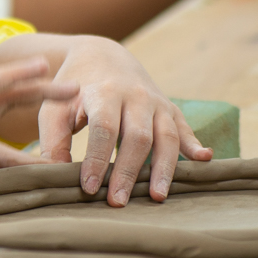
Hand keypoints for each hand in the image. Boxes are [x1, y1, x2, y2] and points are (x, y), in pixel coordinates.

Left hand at [36, 37, 212, 206]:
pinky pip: (185, 129)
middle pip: (138, 136)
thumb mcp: (55, 106)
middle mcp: (135, 96)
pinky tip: (204, 160)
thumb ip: (52, 139)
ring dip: (164, 168)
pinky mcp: (171, 110)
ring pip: (166, 136)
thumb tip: (54, 175)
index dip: (96, 158)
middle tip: (117, 201)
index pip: (103, 128)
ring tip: (158, 197)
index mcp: (104, 93)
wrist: (102, 56)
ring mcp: (157, 102)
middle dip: (128, 171)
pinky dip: (195, 145)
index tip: (88, 187)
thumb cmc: (73, 89)